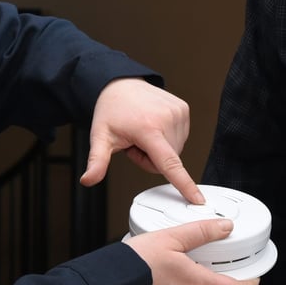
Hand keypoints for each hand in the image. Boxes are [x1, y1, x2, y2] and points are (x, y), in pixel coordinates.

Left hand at [80, 78, 204, 203]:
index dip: (184, 184)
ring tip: (143, 131)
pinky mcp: (184, 109)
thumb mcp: (100, 137)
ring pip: (174, 151)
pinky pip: (180, 137)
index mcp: (148, 129)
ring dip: (159, 147)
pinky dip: (167, 136)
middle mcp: (167, 119)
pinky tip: (154, 125)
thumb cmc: (111, 110)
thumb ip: (96, 161)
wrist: (121, 85)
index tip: (198, 199)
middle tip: (135, 141)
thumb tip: (87, 180)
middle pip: (166, 161)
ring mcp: (178, 112)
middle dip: (150, 158)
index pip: (169, 164)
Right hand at [125, 218, 259, 284]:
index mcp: (196, 284)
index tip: (254, 277)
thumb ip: (200, 232)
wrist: (108, 283)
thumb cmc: (135, 264)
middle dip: (220, 279)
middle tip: (218, 262)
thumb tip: (224, 228)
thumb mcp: (171, 238)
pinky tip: (168, 272)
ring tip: (186, 262)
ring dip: (197, 282)